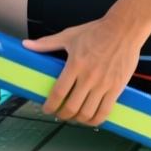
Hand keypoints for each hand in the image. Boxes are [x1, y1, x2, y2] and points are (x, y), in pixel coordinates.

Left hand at [22, 18, 141, 126]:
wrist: (123, 30)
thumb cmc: (95, 31)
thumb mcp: (69, 35)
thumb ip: (47, 43)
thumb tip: (26, 44)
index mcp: (75, 65)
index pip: (59, 92)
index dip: (50, 105)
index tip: (46, 109)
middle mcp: (89, 77)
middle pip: (72, 106)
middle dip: (62, 115)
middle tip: (59, 114)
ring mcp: (104, 84)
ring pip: (88, 112)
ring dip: (78, 120)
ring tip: (73, 117)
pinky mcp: (117, 88)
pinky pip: (105, 111)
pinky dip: (96, 120)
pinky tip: (90, 119)